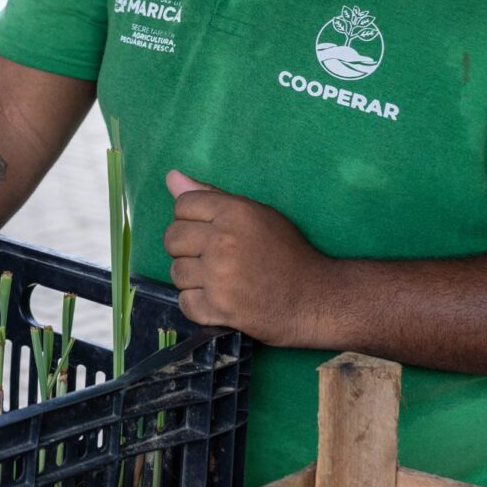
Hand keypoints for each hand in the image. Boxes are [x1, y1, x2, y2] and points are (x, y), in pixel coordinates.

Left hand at [162, 170, 339, 347]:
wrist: (315, 298)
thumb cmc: (288, 252)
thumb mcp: (257, 214)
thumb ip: (212, 196)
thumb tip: (170, 177)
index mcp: (235, 212)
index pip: (182, 205)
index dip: (190, 218)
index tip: (207, 231)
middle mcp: (223, 241)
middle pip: (172, 238)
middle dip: (186, 247)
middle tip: (210, 257)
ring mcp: (219, 277)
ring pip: (176, 272)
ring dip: (192, 277)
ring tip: (217, 279)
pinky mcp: (218, 308)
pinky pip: (184, 303)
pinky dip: (197, 304)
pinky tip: (217, 299)